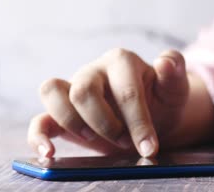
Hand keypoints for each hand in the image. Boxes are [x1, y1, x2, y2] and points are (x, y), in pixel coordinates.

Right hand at [27, 48, 188, 157]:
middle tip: (124, 142)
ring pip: (52, 92)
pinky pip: (39, 119)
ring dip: (72, 121)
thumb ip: (174, 72)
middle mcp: (94, 71)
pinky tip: (48, 153)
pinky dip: (38, 136)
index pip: (126, 90)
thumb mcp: (175, 88)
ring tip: (93, 139)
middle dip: (105, 123)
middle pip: (84, 90)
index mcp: (122, 61)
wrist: (152, 114)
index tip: (150, 147)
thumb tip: (166, 62)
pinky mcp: (61, 113)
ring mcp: (74, 89)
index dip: (138, 121)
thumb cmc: (162, 99)